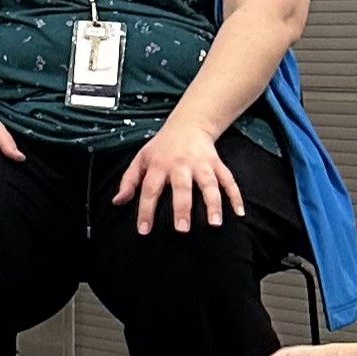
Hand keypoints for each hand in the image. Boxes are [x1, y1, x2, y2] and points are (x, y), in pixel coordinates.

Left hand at [112, 121, 242, 233]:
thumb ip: (129, 180)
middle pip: (182, 187)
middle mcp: (181, 164)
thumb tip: (117, 202)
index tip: (144, 230)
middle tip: (182, 229)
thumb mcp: (141, 159)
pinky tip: (239, 212)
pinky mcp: (217, 164)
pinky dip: (235, 196)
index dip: (145, 210)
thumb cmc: (161, 147)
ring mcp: (201, 164)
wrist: (188, 124)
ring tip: (215, 223)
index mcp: (159, 165)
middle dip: (182, 207)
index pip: (150, 189)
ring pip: (209, 184)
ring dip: (213, 203)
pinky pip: (228, 180)